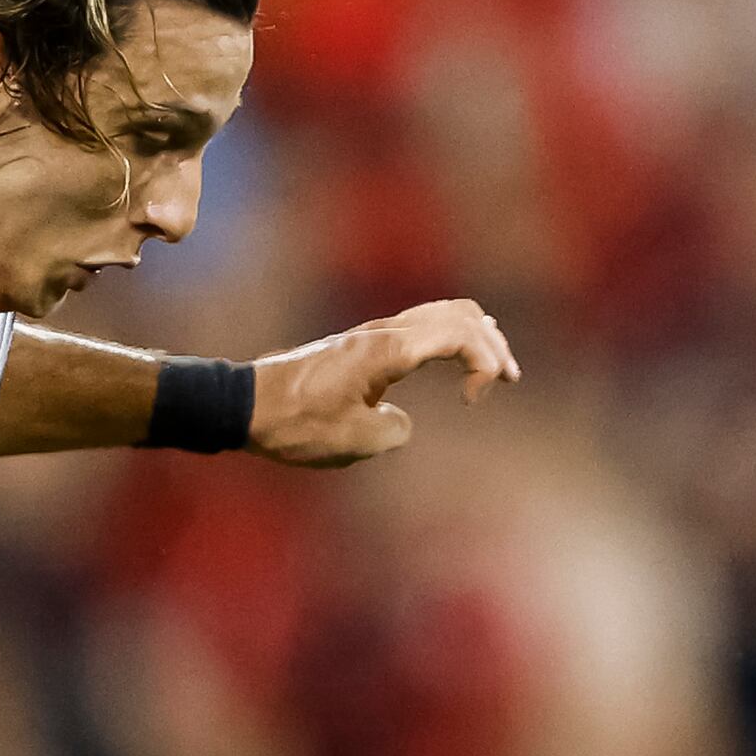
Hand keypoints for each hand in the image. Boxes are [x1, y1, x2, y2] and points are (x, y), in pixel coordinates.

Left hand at [247, 299, 520, 467]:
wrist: (246, 406)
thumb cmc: (295, 425)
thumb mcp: (353, 441)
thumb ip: (393, 430)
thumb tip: (399, 420)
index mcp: (388, 350)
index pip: (460, 334)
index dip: (484, 363)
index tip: (473, 401)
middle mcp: (384, 332)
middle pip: (460, 316)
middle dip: (492, 345)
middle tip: (509, 379)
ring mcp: (373, 334)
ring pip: (441, 314)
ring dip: (474, 337)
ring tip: (495, 367)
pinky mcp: (364, 345)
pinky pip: (421, 326)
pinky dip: (449, 338)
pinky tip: (456, 358)